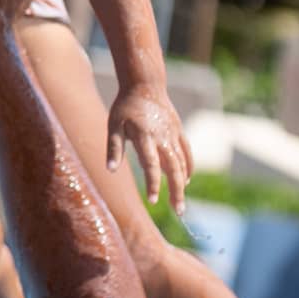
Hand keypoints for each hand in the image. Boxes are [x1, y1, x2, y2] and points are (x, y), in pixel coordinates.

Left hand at [108, 85, 193, 214]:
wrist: (145, 85)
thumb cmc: (125, 106)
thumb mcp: (113, 125)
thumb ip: (113, 148)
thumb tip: (110, 171)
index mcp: (145, 136)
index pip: (151, 165)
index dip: (154, 184)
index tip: (154, 201)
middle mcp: (163, 137)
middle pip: (174, 169)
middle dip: (177, 192)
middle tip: (179, 212)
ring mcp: (173, 134)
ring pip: (182, 163)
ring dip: (183, 184)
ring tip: (180, 202)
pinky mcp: (179, 131)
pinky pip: (187, 152)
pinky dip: (188, 167)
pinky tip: (186, 180)